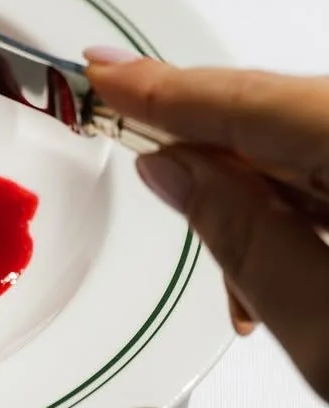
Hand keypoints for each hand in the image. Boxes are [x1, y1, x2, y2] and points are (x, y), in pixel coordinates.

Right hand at [86, 49, 328, 400]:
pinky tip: (290, 273)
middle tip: (135, 149)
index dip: (165, 89)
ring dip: (261, 200)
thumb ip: (242, 237)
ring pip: (307, 149)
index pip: (252, 101)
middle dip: (212, 153)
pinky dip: (303, 213)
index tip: (100, 71)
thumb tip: (172, 166)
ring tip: (246, 287)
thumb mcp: (327, 335)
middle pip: (282, 120)